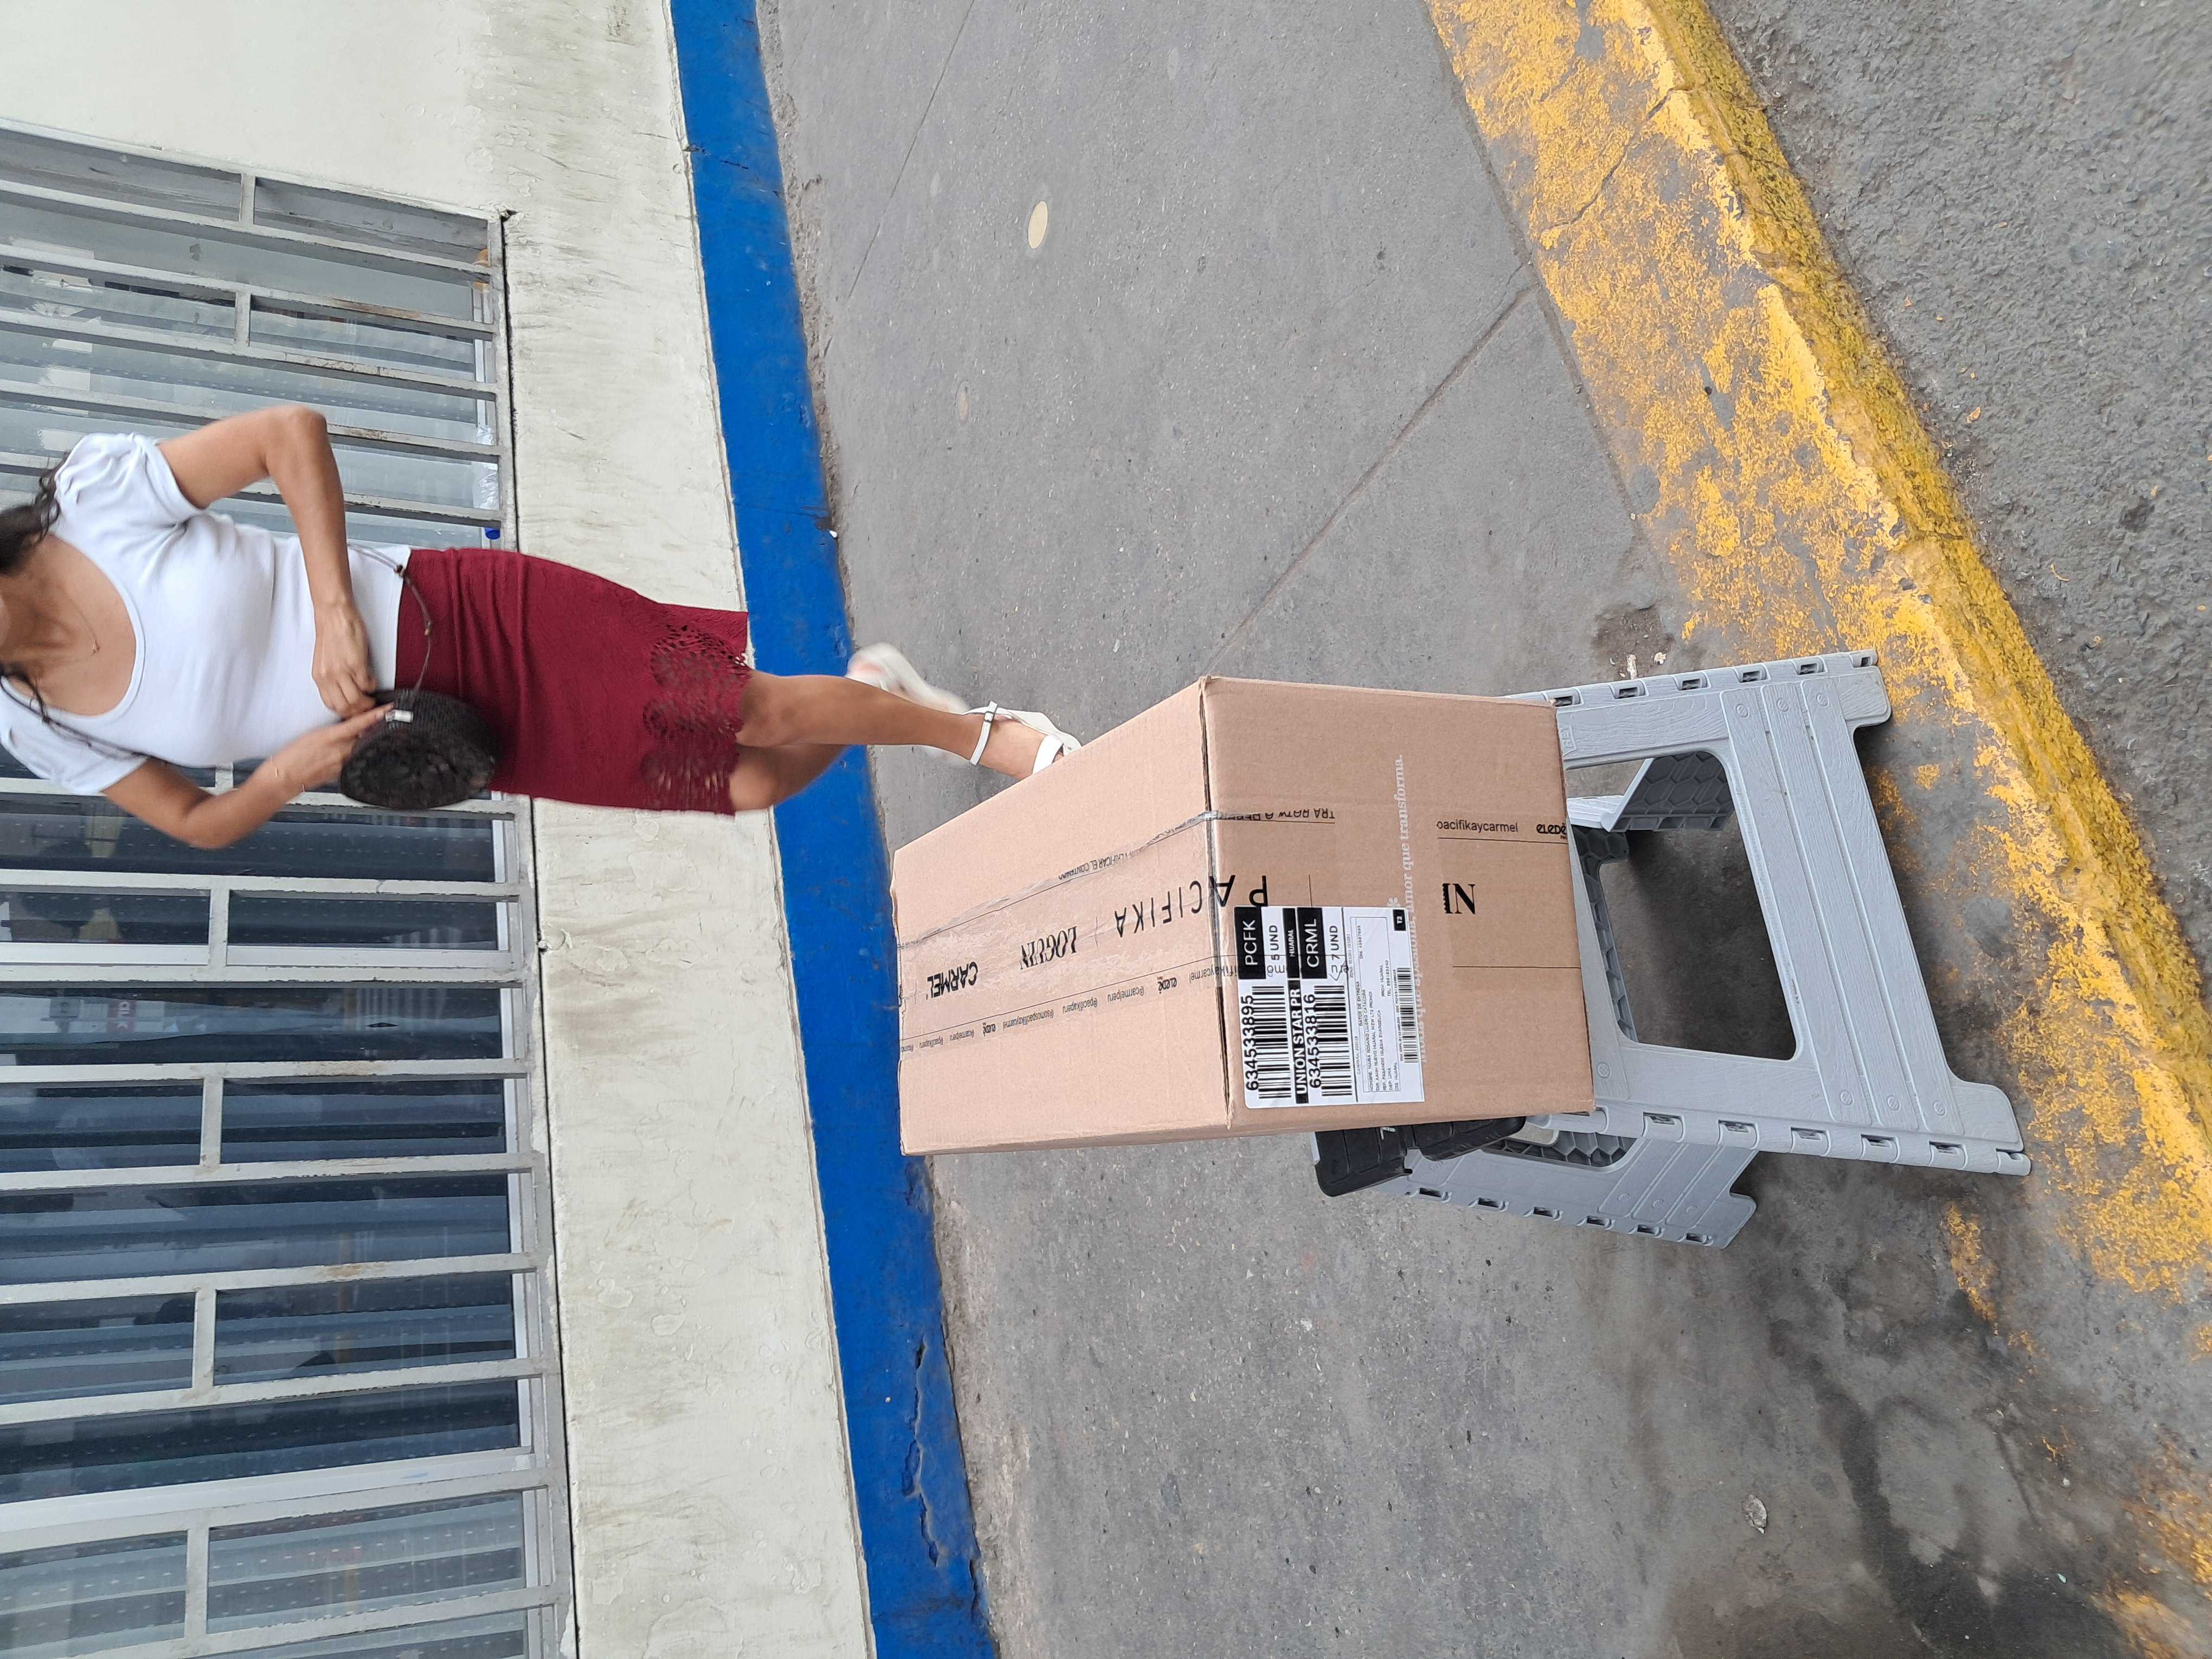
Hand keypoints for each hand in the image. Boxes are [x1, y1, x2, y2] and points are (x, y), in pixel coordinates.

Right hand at [265, 707, 387, 795]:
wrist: (283, 778)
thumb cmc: (291, 756)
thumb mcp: (312, 736)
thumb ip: (334, 732)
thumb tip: (348, 728)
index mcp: (331, 736)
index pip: (359, 723)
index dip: (376, 715)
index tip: (389, 709)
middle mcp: (340, 751)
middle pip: (365, 737)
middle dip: (372, 730)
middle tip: (378, 723)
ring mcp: (342, 764)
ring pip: (359, 749)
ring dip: (361, 743)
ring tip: (353, 741)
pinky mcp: (340, 774)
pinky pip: (351, 762)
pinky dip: (352, 756)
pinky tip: (343, 756)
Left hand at [312, 598, 375, 715]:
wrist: (334, 614)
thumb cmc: (331, 632)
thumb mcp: (326, 660)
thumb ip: (333, 676)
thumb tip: (344, 689)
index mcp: (319, 676)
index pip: (331, 704)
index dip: (345, 711)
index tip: (354, 709)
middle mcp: (328, 676)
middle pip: (344, 707)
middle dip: (357, 710)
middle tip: (366, 706)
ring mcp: (342, 672)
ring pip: (356, 700)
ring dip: (367, 701)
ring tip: (371, 695)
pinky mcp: (356, 664)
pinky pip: (367, 685)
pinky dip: (372, 686)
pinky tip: (371, 679)